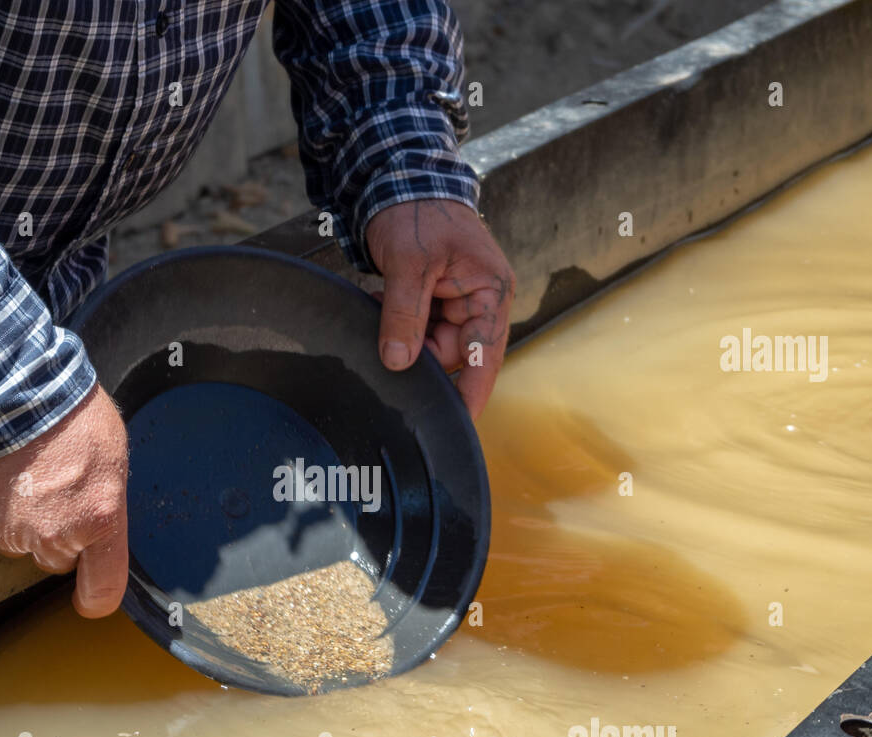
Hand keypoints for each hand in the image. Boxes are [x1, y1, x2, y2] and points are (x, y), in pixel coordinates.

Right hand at [0, 385, 128, 617]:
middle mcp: (50, 535)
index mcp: (98, 520)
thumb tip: (101, 517)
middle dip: (56, 533)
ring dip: (20, 514)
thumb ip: (106, 497)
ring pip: (16, 539)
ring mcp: (3, 529)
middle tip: (56, 486)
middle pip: (53, 558)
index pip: (102, 589)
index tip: (90, 596)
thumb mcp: (112, 452)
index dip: (96, 596)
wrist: (1, 381)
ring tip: (23, 467)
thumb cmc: (66, 408)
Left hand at [365, 199, 514, 417]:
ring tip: (382, 299)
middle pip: (451, 354)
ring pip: (430, 343)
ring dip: (403, 333)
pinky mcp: (436, 299)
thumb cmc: (417, 210)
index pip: (484, 356)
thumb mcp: (408, 263)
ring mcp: (458, 301)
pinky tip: (381, 299)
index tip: (457, 425)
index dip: (471, 393)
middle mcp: (480, 301)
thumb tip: (399, 363)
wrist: (400, 176)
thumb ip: (404, 315)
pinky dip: (397, 321)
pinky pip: (417, 327)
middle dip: (417, 350)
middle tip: (386, 332)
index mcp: (490, 291)